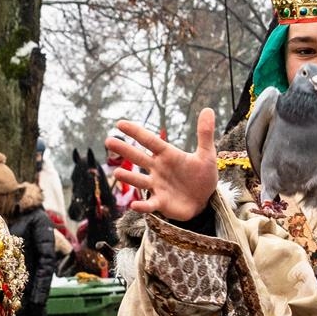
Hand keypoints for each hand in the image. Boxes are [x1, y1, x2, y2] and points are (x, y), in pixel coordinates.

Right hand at [104, 110, 219, 223]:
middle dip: (124, 150)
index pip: (149, 141)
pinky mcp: (161, 203)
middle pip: (139, 157)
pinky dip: (142, 205)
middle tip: (108, 140)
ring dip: (129, 177)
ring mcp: (157, 186)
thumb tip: (208, 109)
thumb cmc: (202, 175)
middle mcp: (158, 169)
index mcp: (167, 155)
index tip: (120, 123)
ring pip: (140, 180)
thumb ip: (205, 134)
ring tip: (117, 172)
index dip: (136, 132)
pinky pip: (150, 204)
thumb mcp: (207, 154)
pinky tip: (134, 205)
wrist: (204, 200)